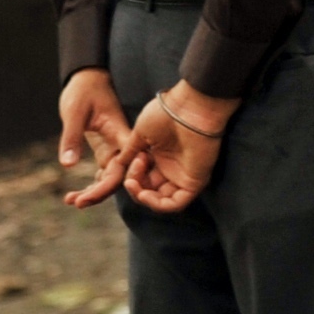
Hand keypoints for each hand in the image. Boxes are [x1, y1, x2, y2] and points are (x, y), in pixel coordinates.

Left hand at [57, 69, 132, 209]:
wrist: (87, 79)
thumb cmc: (83, 91)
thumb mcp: (74, 112)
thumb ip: (71, 138)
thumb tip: (66, 165)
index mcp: (121, 133)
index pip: (124, 164)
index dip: (110, 183)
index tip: (87, 195)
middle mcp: (122, 145)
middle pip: (119, 176)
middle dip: (99, 193)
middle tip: (76, 202)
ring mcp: (115, 149)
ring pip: (111, 178)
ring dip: (94, 193)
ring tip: (70, 201)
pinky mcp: (105, 150)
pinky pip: (103, 173)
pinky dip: (91, 185)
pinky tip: (73, 195)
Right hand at [122, 83, 241, 214]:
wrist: (188, 108)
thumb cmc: (166, 114)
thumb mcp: (140, 134)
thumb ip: (130, 151)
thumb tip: (119, 163)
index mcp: (160, 156)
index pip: (143, 177)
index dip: (132, 174)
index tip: (133, 158)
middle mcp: (172, 168)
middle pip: (150, 190)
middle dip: (135, 185)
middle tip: (133, 169)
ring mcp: (183, 176)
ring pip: (161, 200)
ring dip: (143, 197)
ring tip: (133, 183)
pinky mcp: (194, 182)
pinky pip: (176, 204)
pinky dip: (158, 204)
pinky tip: (144, 194)